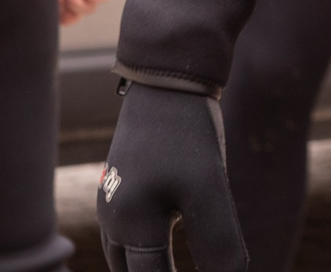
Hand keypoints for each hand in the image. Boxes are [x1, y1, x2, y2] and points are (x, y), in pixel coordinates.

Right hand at [97, 78, 250, 271]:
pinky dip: (147, 249)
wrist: (168, 78)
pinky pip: (129, 232)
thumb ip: (218, 243)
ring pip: (126, 256)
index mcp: (129, 227)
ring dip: (149, 268)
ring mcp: (113, 201)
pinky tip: (169, 243)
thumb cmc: (189, 133)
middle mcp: (113, 220)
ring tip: (174, 264)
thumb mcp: (210, 188)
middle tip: (194, 270)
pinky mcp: (123, 185)